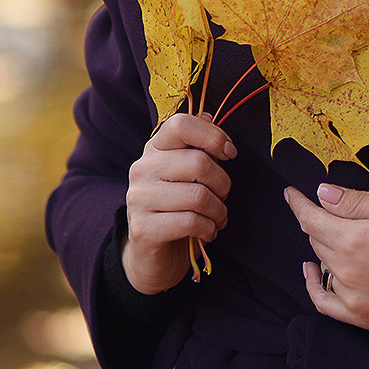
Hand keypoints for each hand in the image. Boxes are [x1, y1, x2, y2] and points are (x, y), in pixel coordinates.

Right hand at [122, 112, 235, 294]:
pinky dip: (209, 228)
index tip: (229, 154)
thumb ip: (198, 142)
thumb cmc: (179, 203)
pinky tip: (209, 231)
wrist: (152, 252)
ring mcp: (138, 199)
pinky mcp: (142, 229)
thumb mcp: (187, 169)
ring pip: (198, 196)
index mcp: (155, 147)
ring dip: (219, 210)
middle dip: (223, 183)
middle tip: (224, 195)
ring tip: (219, 216)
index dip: (213, 136)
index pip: (181, 124)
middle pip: (198, 163)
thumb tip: (210, 115)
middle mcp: (142, 168)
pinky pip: (190, 222)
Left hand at [284, 184, 368, 338]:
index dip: (298, 203)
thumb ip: (358, 201)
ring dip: (323, 246)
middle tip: (327, 208)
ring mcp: (351, 297)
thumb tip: (324, 193)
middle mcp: (345, 270)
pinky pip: (324, 301)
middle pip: (315, 239)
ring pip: (321, 264)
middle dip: (316, 220)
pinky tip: (313, 271)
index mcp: (353, 238)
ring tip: (339, 234)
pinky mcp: (360, 318)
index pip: (310, 218)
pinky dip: (313, 285)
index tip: (291, 193)